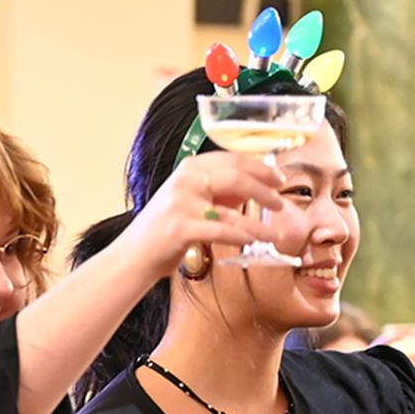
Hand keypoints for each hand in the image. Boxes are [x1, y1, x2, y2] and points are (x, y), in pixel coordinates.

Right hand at [114, 151, 285, 274]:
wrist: (134, 254)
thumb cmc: (165, 229)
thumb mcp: (191, 200)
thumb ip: (220, 191)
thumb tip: (255, 186)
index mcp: (189, 168)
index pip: (232, 159)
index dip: (260, 168)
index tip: (278, 178)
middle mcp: (185, 181)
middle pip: (236, 177)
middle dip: (264, 190)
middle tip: (280, 203)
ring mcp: (181, 204)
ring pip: (231, 209)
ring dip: (258, 224)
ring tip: (274, 233)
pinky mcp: (180, 228)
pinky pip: (220, 230)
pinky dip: (242, 236)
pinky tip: (255, 241)